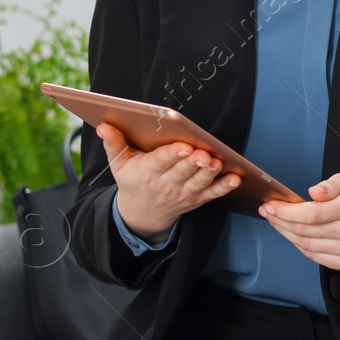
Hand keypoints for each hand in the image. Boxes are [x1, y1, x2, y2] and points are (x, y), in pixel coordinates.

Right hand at [99, 123, 241, 243]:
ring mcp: (183, 192)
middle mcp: (166, 183)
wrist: (141, 212)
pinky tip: (235, 178)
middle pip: (183, 171)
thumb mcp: (118, 163)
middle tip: (203, 154)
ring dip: (209, 173)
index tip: (183, 146)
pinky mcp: (197, 198)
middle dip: (193, 162)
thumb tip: (104, 126)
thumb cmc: (132, 180)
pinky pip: (213, 194)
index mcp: (147, 171)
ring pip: (199, 182)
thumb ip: (113, 143)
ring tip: (216, 162)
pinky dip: (224, 187)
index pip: (160, 161)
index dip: (172, 154)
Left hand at [259, 174, 339, 271]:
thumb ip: (331, 184)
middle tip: (268, 212)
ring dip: (286, 234)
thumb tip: (314, 192)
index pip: (311, 214)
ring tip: (276, 222)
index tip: (271, 205)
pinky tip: (293, 235)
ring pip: (306, 245)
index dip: (286, 211)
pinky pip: (314, 256)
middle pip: (305, 231)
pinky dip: (300, 246)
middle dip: (280, 221)